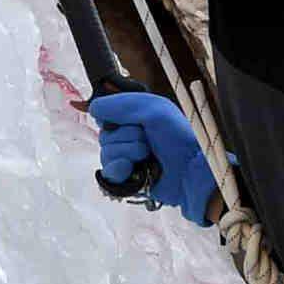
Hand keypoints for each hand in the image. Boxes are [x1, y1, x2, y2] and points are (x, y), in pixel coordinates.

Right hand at [88, 90, 216, 225]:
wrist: (191, 169)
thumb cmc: (178, 137)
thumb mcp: (153, 109)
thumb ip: (121, 105)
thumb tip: (93, 108)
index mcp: (133, 118)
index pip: (104, 113)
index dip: (112, 115)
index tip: (129, 118)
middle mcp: (127, 137)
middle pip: (105, 134)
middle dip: (126, 136)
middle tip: (148, 139)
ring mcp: (126, 158)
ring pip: (106, 152)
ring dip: (128, 151)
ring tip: (148, 154)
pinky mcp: (126, 178)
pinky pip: (108, 172)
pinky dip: (119, 168)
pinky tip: (132, 167)